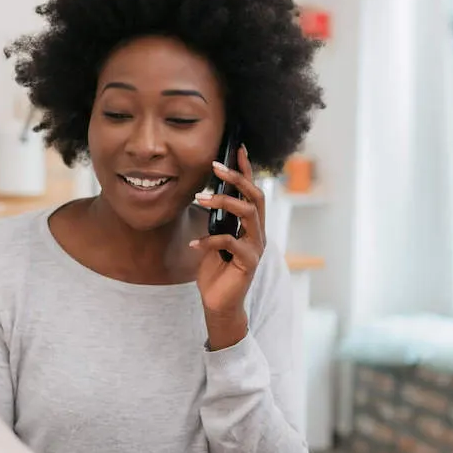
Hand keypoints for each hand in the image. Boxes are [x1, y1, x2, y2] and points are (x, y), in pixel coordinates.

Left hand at [190, 144, 264, 349]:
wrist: (219, 304)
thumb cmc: (216, 271)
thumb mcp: (213, 239)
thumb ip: (217, 221)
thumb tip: (207, 199)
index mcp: (251, 225)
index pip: (253, 191)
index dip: (247, 169)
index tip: (238, 148)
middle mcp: (258, 233)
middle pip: (255, 197)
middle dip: (237, 178)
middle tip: (214, 167)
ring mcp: (256, 247)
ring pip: (248, 213)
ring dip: (223, 203)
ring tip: (199, 199)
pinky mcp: (248, 263)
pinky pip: (230, 242)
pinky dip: (209, 240)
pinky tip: (194, 244)